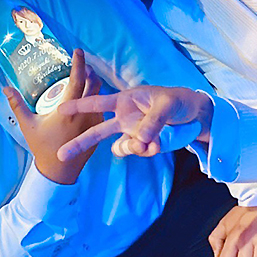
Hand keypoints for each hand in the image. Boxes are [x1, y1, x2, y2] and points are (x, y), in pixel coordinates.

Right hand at [4, 49, 101, 184]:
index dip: (79, 63)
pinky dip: (94, 97)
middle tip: (81, 63)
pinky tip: (87, 96)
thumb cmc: (42, 146)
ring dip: (92, 82)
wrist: (59, 170)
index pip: (77, 80)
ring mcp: (94, 120)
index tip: (78, 50)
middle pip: (94, 82)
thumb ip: (17, 104)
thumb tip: (5, 87)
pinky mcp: (98, 127)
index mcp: (67, 110)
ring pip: (99, 94)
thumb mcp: (27, 124)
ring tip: (83, 76)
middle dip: (88, 69)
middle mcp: (85, 113)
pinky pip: (100, 107)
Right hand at [55, 86, 213, 161]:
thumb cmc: (178, 100)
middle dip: (80, 143)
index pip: (98, 102)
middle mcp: (125, 117)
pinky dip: (145, 151)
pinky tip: (156, 145)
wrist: (196, 116)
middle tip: (61, 155)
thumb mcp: (167, 104)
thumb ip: (152, 122)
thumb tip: (139, 140)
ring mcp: (133, 132)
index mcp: (126, 100)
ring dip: (132, 148)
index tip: (60, 109)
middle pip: (97, 131)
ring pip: (120, 146)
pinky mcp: (143, 144)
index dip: (80, 105)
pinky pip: (136, 152)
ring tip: (151, 144)